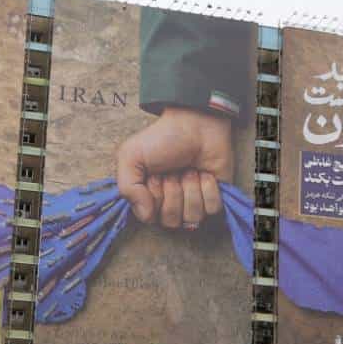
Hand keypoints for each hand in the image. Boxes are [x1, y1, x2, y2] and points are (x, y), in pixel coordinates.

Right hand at [116, 106, 233, 228]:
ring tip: (190, 170)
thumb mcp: (131, 156)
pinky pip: (212, 209)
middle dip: (173, 192)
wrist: (195, 123)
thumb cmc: (163, 139)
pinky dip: (209, 188)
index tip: (155, 175)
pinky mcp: (214, 197)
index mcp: (149, 198)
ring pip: (193, 217)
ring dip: (191, 189)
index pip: (151, 218)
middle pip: (172, 221)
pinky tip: (205, 173)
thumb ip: (128, 188)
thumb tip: (146, 216)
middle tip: (174, 171)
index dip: (154, 196)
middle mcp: (171, 204)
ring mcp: (193, 202)